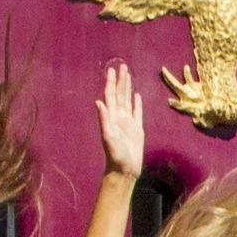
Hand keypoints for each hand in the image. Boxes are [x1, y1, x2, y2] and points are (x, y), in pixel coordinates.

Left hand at [94, 61, 145, 180]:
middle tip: (122, 66)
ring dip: (127, 88)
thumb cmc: (116, 156)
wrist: (124, 170)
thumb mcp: (108, 137)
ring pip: (128, 101)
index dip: (111, 83)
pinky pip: (137, 113)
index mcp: (112, 118)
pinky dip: (137, 103)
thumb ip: (104, 120)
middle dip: (120, 80)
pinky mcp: (137, 130)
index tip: (111, 70)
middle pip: (120, 95)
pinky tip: (136, 96)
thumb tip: (98, 102)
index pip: (111, 96)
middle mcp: (119, 118)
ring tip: (128, 76)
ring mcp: (128, 123)